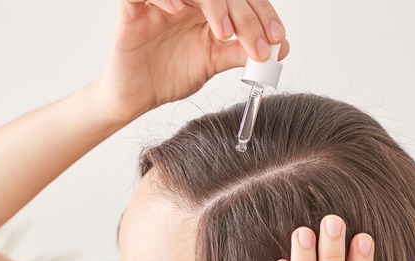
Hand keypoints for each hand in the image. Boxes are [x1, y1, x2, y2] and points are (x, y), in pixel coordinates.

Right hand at [89, 0, 289, 122]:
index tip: (276, 40)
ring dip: (214, 4)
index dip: (263, 15)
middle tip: (257, 45)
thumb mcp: (213, 63)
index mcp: (209, 8)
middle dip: (246, 16)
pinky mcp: (133, 8)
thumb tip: (280, 49)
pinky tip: (179, 11)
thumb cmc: (168, 76)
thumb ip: (241, 52)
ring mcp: (162, 1)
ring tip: (224, 34)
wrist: (135, 97)